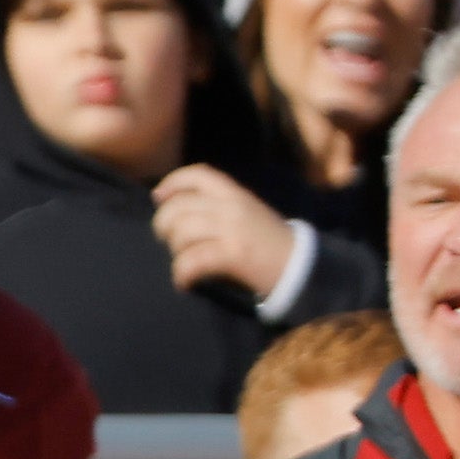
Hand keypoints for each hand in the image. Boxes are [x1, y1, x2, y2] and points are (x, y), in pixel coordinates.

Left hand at [152, 166, 297, 298]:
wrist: (301, 266)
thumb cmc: (266, 243)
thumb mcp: (245, 213)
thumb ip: (216, 207)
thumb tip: (173, 205)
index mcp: (236, 194)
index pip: (198, 174)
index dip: (172, 182)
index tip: (158, 197)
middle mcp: (233, 206)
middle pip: (177, 208)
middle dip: (164, 227)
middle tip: (172, 243)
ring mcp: (234, 229)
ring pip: (181, 233)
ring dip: (175, 253)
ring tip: (186, 263)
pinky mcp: (235, 254)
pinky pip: (191, 261)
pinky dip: (182, 275)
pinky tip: (185, 283)